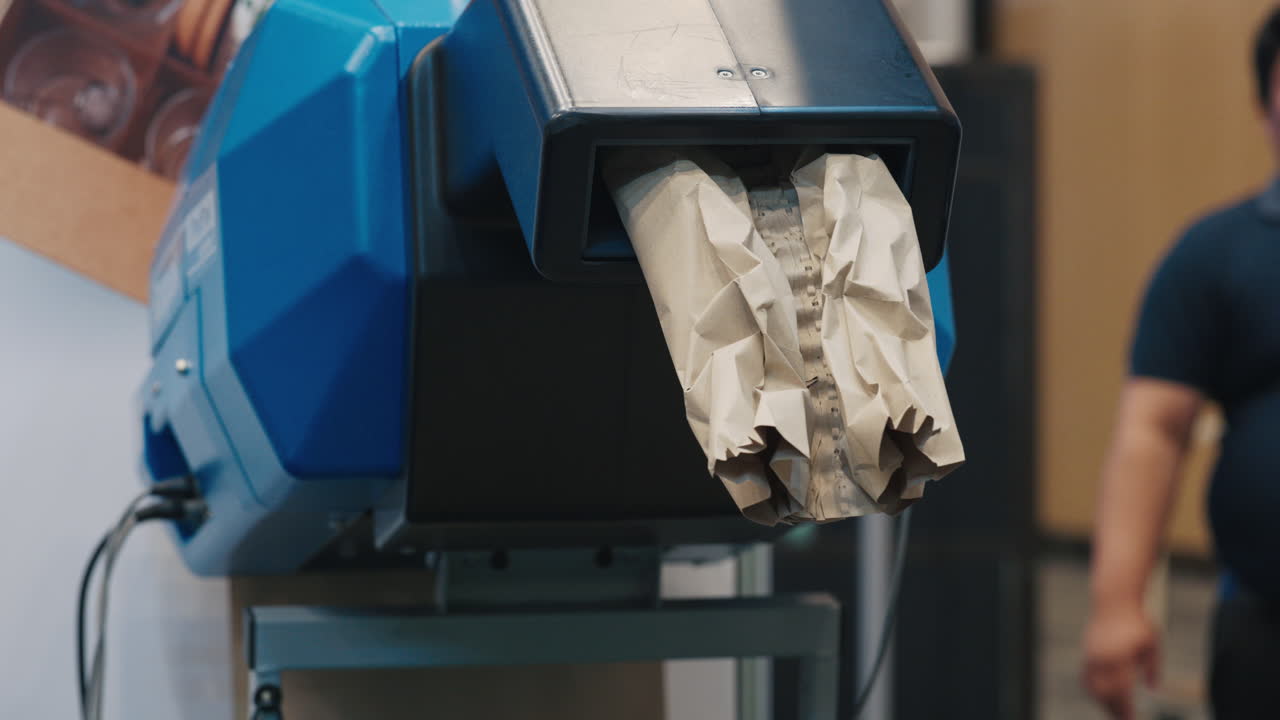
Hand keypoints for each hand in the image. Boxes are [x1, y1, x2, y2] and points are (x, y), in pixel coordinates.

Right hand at [1082, 602, 1159, 719]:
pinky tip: (1102, 696)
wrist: (1113, 601)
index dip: (1125, 708)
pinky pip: (1086, 678)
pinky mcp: (1086, 653)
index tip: (1132, 719)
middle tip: (1124, 719)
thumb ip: (1153, 667)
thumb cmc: (1136, 621)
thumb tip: (1152, 688)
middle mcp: (1102, 659)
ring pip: (1092, 687)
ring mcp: (1091, 656)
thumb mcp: (1152, 643)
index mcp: (1119, 658)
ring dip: (1102, 702)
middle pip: (1104, 693)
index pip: (1121, 691)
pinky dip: (1093, 690)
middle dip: (1113, 709)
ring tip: (1113, 711)